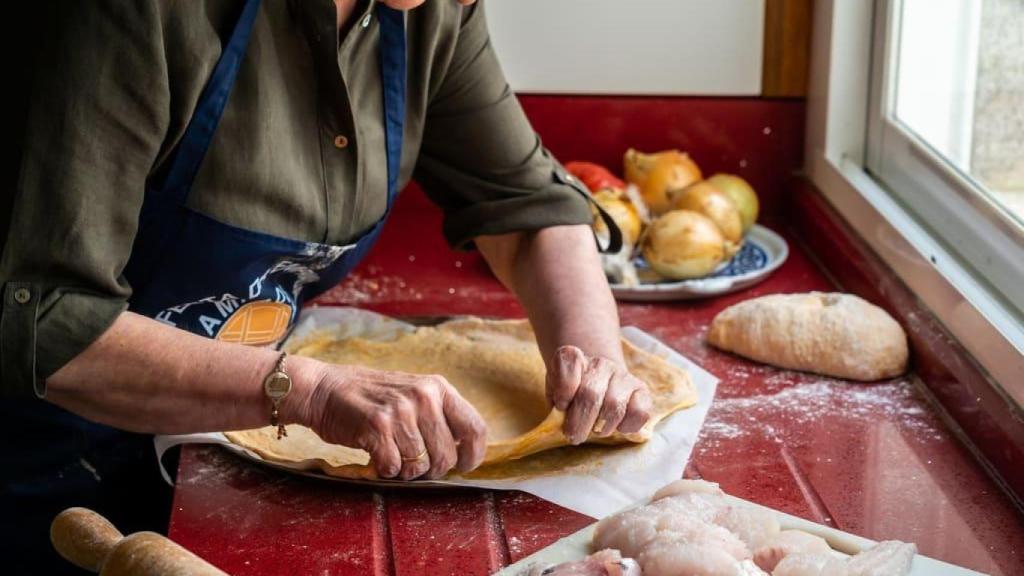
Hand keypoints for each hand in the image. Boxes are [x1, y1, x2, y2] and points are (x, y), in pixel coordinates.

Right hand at [307, 365, 486, 479]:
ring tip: (391, 454)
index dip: (472, 456)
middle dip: (431, 470)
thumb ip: (439, 416)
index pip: (476, 429)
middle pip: (447, 456)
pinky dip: (384, 469)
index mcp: (439, 387)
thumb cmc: (372, 398)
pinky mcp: (377, 425)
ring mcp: (401, 410)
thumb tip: (465, 453)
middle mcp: (424, 396)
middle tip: (413, 465)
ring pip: (419, 466)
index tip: (461, 467)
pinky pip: (394, 468)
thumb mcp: (413, 393)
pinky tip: (376, 454)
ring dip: (405, 471)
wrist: (324, 389)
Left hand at [546, 346, 652, 444]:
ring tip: (596, 431)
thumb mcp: (555, 394)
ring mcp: (622, 375)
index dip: (563, 389)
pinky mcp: (642, 390)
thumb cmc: (573, 394)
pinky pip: (639, 412)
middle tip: (574, 436)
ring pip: (614, 406)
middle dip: (579, 422)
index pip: (569, 363)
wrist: (598, 385)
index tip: (560, 406)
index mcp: (574, 358)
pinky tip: (618, 428)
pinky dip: (627, 426)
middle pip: (591, 394)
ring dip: (602, 427)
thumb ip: (556, 401)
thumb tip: (563, 417)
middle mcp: (600, 363)